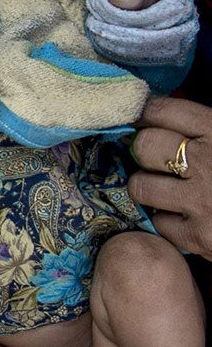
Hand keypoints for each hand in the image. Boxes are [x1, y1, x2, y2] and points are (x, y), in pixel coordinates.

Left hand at [129, 96, 211, 258]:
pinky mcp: (198, 236)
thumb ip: (205, 126)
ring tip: (170, 189)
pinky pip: (158, 223)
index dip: (145, 114)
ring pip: (140, 186)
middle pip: (143, 145)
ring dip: (150, 188)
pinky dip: (169, 221)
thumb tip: (160, 114)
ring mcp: (202, 201)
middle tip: (158, 158)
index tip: (143, 120)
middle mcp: (208, 163)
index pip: (161, 110)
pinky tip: (187, 216)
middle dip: (146, 151)